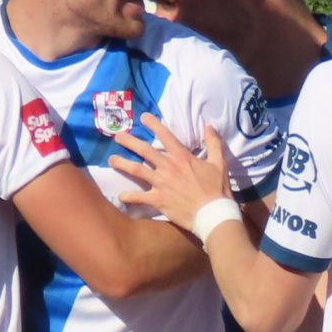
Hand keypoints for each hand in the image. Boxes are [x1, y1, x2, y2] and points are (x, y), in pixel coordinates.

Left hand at [108, 115, 231, 228]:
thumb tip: (209, 126)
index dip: (154, 124)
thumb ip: (214, 143)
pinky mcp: (158, 200)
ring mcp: (161, 184)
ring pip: (136, 170)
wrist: (213, 214)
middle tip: (117, 136)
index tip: (143, 117)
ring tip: (111, 159)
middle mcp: (168, 167)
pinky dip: (128, 196)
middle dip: (129, 141)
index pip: (165, 135)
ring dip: (122, 163)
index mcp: (182, 157)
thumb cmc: (217, 189)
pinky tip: (120, 195)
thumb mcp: (219, 163)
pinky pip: (139, 197)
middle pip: (144, 150)